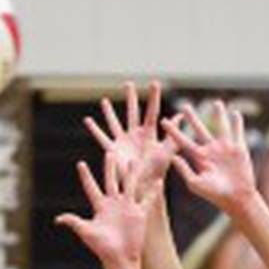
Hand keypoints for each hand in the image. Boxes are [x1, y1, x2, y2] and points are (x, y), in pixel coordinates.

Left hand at [55, 153, 150, 268]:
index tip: (80, 164)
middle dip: (109, 167)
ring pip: (130, 185)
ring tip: (133, 160)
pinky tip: (159, 181)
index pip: (91, 187)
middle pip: (111, 181)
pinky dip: (153, 191)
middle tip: (109, 152)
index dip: (85, 176)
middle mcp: (113, 204)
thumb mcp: (86, 232)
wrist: (120, 258)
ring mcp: (127, 208)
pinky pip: (147, 199)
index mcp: (100, 207)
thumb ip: (74, 222)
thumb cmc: (101, 247)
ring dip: (131, 173)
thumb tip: (58, 219)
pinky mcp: (139, 213)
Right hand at [84, 81, 175, 198]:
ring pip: (115, 122)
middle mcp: (136, 135)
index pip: (152, 111)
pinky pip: (102, 137)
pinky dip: (94, 129)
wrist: (143, 185)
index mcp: (149, 134)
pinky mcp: (113, 150)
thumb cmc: (157, 171)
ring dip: (109, 112)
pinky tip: (88, 120)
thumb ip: (173, 134)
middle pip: (132, 112)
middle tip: (128, 84)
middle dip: (131, 98)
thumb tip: (181, 117)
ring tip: (104, 101)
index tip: (154, 82)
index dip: (153, 97)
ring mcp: (123, 142)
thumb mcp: (167, 151)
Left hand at [162, 101, 257, 214]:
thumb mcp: (195, 184)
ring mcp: (225, 149)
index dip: (173, 131)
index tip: (163, 121)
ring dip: (218, 115)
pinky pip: (237, 132)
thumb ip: (184, 170)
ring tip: (216, 103)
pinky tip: (236, 113)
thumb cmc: (214, 194)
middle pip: (199, 130)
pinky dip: (237, 123)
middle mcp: (210, 150)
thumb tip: (173, 157)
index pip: (183, 141)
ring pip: (220, 127)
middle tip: (185, 106)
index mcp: (198, 158)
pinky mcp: (238, 149)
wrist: (236, 198)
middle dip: (192, 118)